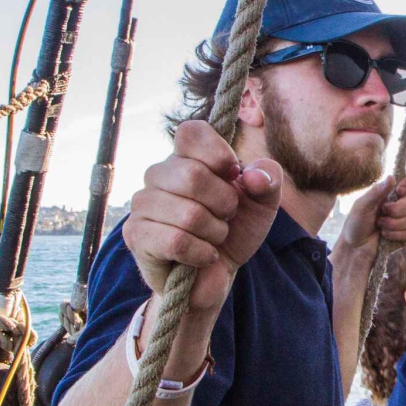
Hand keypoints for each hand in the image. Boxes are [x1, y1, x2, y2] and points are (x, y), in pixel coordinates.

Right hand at [124, 121, 282, 311]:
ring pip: (189, 214)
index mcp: (186, 157)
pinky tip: (204, 255)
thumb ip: (268, 179)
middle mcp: (158, 174)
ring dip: (215, 232)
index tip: (233, 175)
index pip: (191, 132)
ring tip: (213, 237)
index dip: (218, 153)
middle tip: (226, 216)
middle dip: (225, 204)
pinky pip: (177, 241)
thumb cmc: (235, 230)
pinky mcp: (136, 235)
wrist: (216, 273)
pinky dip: (202, 253)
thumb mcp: (263, 203)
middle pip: (193, 175)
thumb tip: (253, 177)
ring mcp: (143, 204)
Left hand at [338, 175, 405, 257]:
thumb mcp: (362, 205)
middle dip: (399, 208)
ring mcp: (403, 221)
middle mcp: (399, 206)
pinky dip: (396, 235)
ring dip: (394, 224)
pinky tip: (384, 236)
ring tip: (380, 226)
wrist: (355, 248)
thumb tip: (391, 177)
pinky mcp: (405, 236)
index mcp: (390, 195)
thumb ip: (377, 192)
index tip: (399, 190)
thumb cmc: (355, 224)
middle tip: (384, 211)